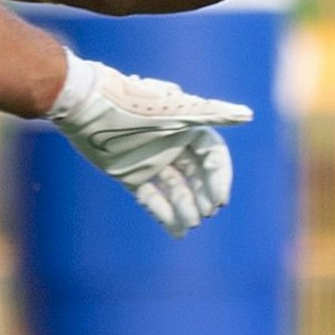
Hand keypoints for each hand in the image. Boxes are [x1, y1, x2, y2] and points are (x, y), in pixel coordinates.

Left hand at [46, 54, 252, 237]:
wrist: (86, 105)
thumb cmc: (134, 104)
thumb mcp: (176, 110)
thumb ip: (213, 114)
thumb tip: (248, 115)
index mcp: (187, 127)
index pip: (213, 155)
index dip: (219, 176)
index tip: (220, 199)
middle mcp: (171, 144)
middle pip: (196, 175)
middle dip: (204, 194)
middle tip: (206, 213)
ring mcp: (150, 160)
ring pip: (175, 189)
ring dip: (185, 207)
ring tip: (191, 224)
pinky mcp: (128, 174)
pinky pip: (150, 197)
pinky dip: (162, 213)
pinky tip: (176, 231)